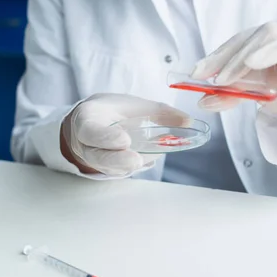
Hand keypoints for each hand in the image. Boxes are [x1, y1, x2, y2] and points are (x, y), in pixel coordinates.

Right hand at [60, 94, 188, 175]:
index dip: (106, 137)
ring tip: (142, 161)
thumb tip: (188, 121)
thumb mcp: (133, 104)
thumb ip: (160, 112)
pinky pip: (120, 172)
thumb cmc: (114, 112)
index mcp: (88, 119)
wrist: (96, 123)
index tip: (124, 140)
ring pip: (110, 168)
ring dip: (127, 166)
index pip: (91, 130)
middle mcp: (87, 144)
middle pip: (99, 156)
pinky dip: (134, 167)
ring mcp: (96, 160)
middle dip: (118, 160)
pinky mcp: (108, 170)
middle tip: (136, 160)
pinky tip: (147, 159)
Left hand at [191, 18, 276, 141]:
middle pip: (265, 34)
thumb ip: (230, 94)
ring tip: (250, 64)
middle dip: (239, 56)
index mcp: (273, 39)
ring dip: (269, 50)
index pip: (244, 39)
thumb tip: (202, 100)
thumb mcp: (253, 95)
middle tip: (221, 79)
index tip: (199, 73)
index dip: (220, 54)